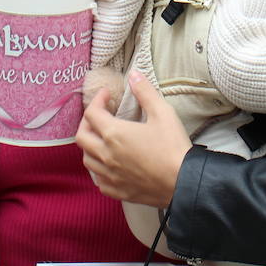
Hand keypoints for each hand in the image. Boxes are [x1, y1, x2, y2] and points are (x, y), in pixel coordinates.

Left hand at [77, 71, 190, 208]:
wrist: (184, 183)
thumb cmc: (173, 147)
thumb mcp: (163, 113)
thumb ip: (145, 91)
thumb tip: (134, 74)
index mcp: (114, 134)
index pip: (92, 112)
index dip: (97, 99)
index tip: (108, 95)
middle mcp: (106, 155)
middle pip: (81, 136)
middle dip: (87, 122)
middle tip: (100, 115)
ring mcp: (110, 175)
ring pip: (87, 160)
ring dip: (90, 146)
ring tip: (103, 139)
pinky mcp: (118, 191)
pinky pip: (99, 181)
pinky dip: (99, 170)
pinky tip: (110, 166)